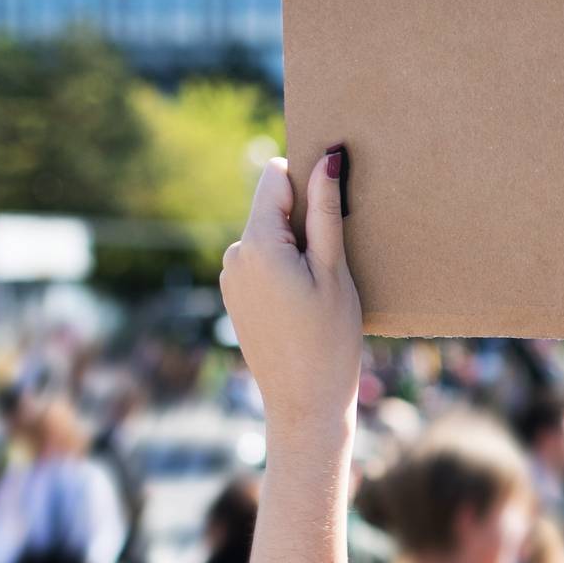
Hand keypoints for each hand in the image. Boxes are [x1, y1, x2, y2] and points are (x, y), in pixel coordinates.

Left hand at [221, 148, 362, 444]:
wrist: (304, 404)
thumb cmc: (329, 340)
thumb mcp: (334, 271)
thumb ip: (326, 211)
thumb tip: (327, 157)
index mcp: (257, 244)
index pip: (276, 177)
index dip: (307, 184)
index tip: (331, 213)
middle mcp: (234, 255)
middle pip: (272, 209)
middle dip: (302, 222)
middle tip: (330, 266)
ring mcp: (230, 278)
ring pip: (268, 238)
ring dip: (294, 249)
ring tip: (318, 291)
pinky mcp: (234, 296)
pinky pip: (261, 264)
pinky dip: (283, 271)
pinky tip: (302, 306)